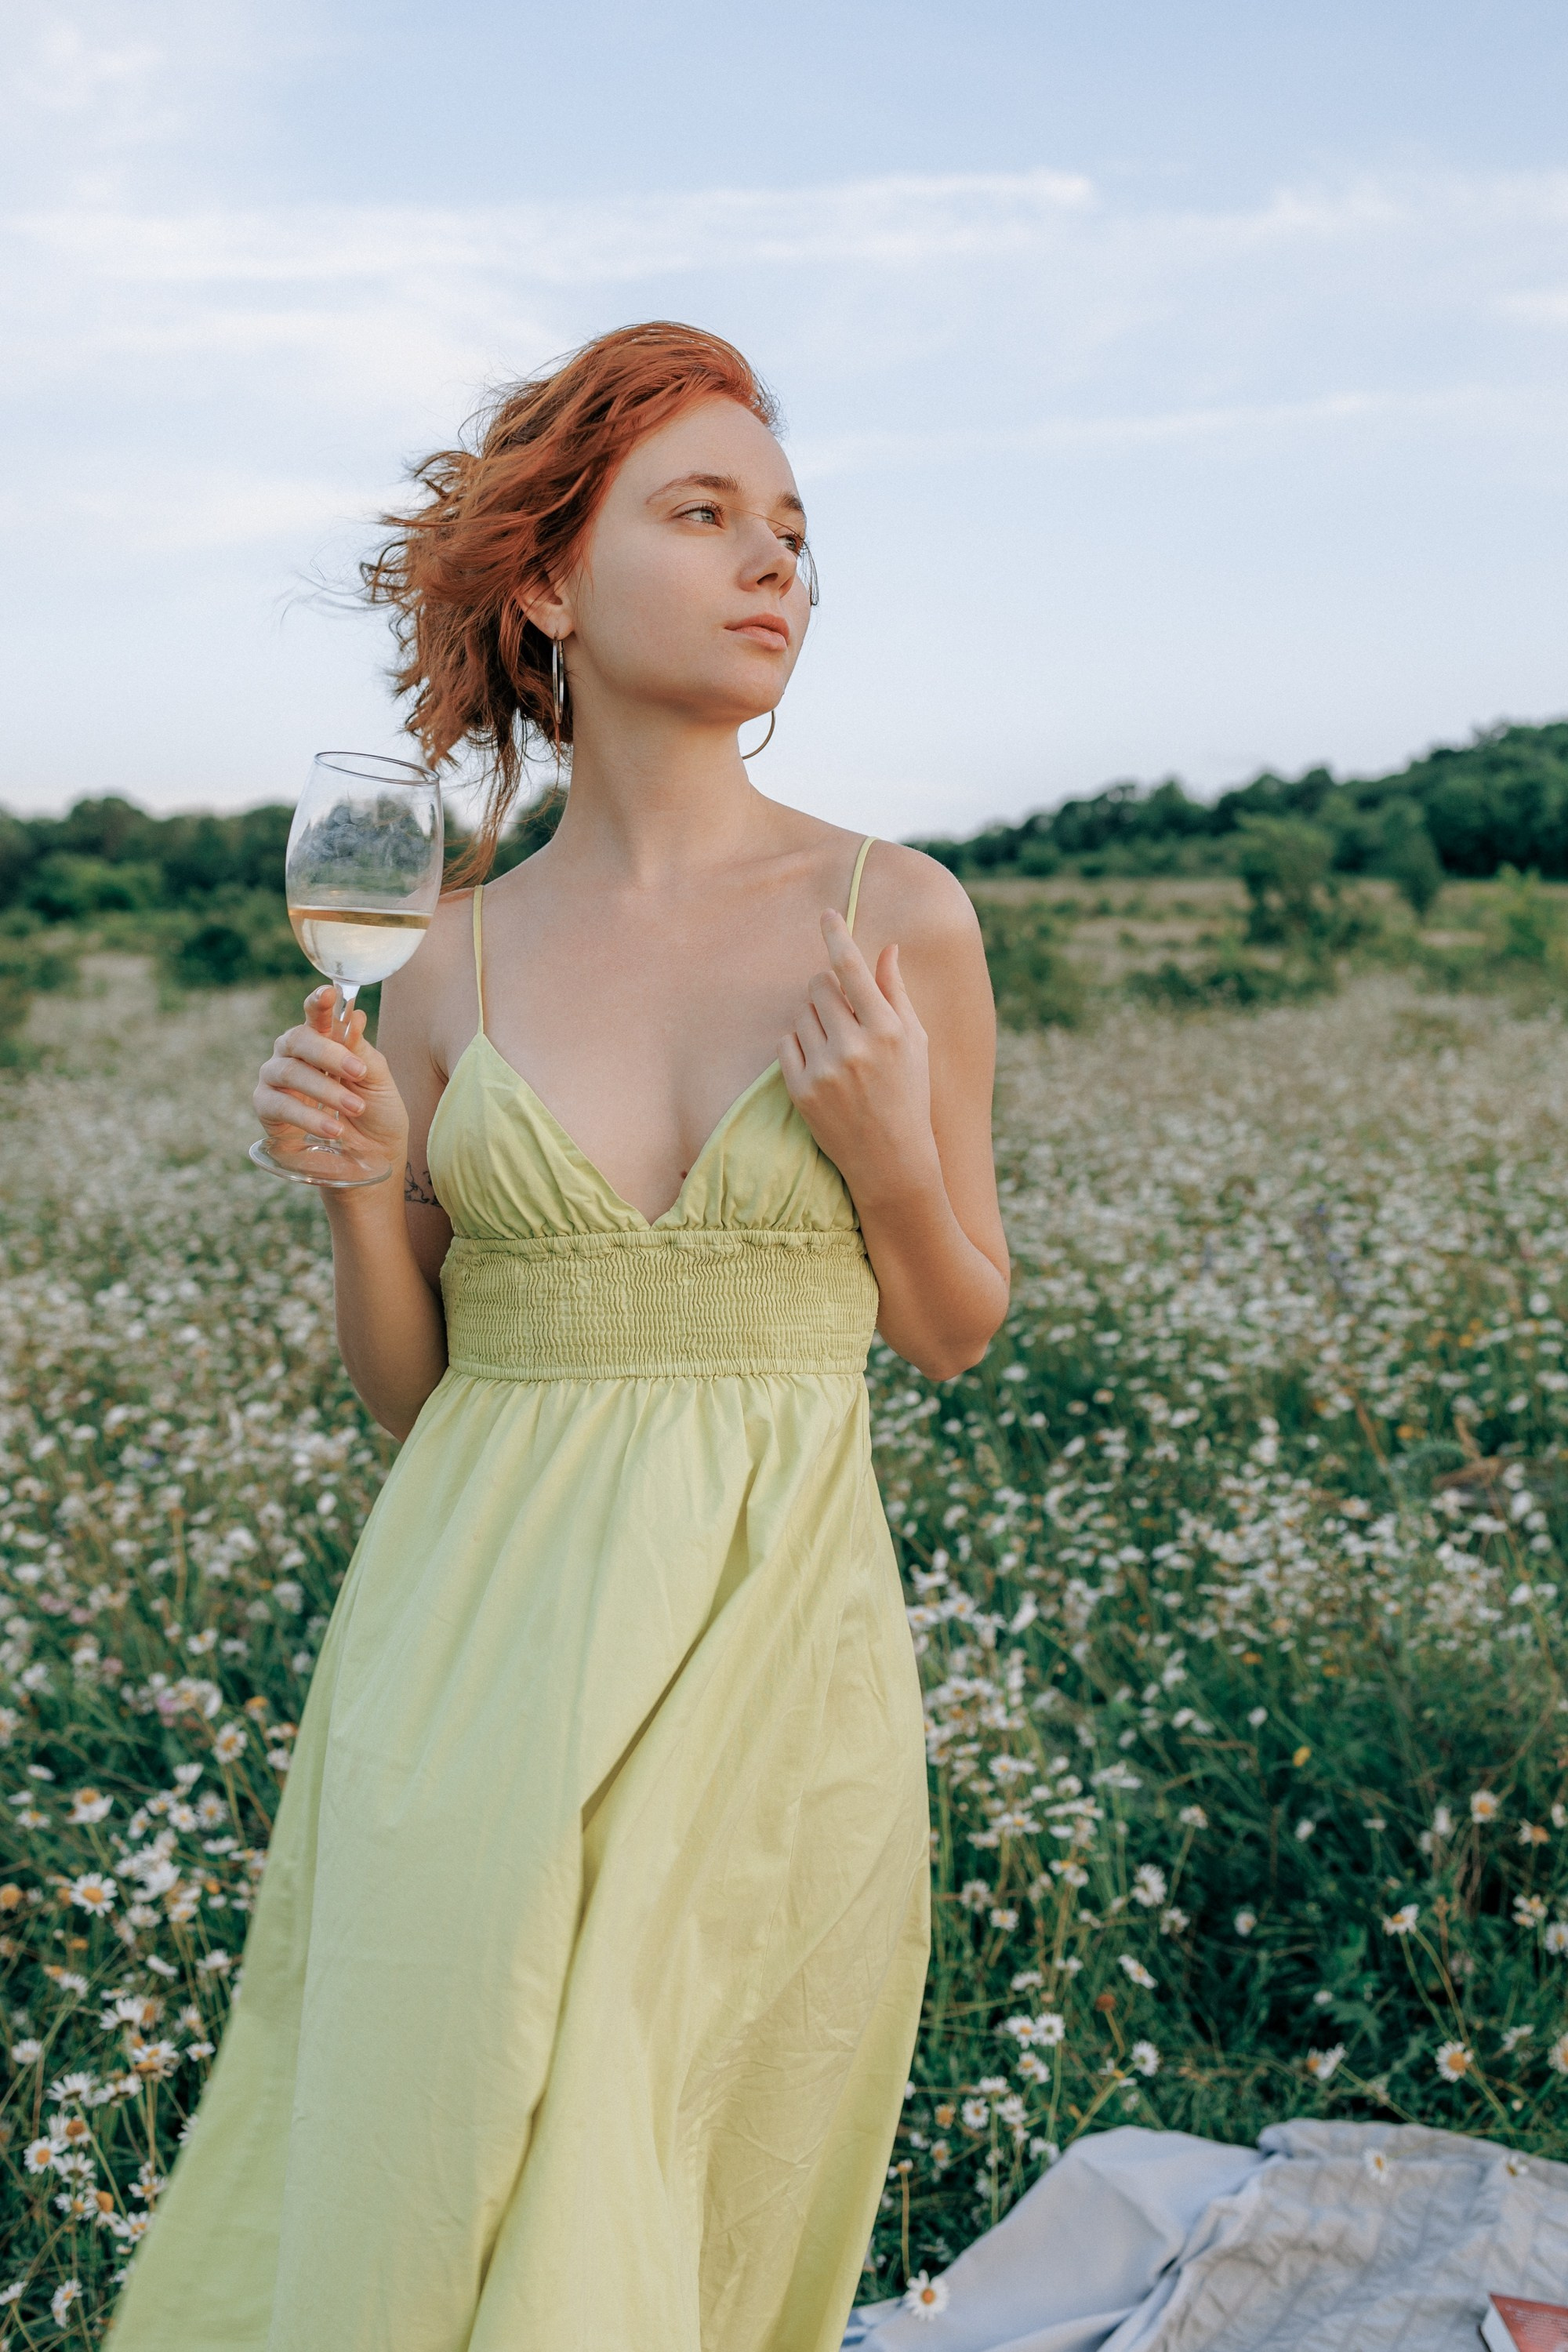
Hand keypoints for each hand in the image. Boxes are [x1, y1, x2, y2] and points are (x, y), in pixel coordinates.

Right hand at [253, 988, 408, 1173]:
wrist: (371, 1159)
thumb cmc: (375, 1114)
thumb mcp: (379, 1083)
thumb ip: (363, 1052)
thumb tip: (354, 1016)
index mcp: (323, 1040)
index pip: (316, 1014)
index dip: (318, 1002)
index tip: (328, 993)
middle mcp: (294, 1054)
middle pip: (298, 1038)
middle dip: (328, 1053)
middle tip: (357, 1072)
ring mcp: (276, 1079)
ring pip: (288, 1071)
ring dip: (324, 1090)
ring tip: (354, 1108)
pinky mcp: (266, 1108)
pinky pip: (279, 1104)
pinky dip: (308, 1117)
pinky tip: (333, 1128)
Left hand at [777, 910, 940, 1205]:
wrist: (890, 1159)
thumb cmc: (908, 1094)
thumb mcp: (915, 1041)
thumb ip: (895, 993)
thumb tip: (887, 948)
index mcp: (888, 1029)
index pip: (854, 969)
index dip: (837, 936)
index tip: (827, 914)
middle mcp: (855, 1046)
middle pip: (819, 986)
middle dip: (827, 991)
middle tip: (843, 1015)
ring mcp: (825, 1069)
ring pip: (801, 1013)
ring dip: (814, 1020)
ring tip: (838, 1050)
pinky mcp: (801, 1089)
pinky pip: (786, 1042)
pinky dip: (799, 1046)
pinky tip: (822, 1066)